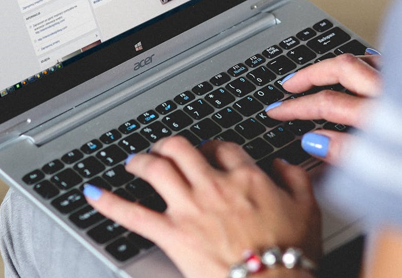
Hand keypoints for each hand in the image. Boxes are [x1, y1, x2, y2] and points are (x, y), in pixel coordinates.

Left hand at [85, 136, 320, 277]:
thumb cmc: (291, 256)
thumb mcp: (309, 210)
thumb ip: (296, 180)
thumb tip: (282, 164)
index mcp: (247, 178)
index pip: (224, 148)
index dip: (213, 147)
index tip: (209, 152)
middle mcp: (214, 185)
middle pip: (183, 149)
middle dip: (170, 144)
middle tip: (164, 148)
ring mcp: (190, 208)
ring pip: (156, 168)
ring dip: (141, 160)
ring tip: (133, 161)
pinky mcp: (172, 234)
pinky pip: (132, 213)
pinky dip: (108, 202)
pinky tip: (91, 192)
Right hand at [266, 53, 381, 163]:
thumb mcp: (384, 176)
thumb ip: (346, 155)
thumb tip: (314, 142)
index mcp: (380, 116)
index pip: (327, 103)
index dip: (297, 108)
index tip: (277, 112)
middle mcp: (392, 93)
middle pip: (342, 69)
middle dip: (310, 75)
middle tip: (289, 84)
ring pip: (365, 58)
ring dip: (336, 65)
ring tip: (318, 71)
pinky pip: (387, 64)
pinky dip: (367, 63)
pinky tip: (361, 65)